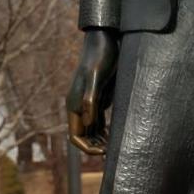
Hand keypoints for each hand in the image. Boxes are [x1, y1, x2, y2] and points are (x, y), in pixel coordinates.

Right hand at [66, 28, 120, 155]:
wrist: (105, 41)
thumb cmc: (100, 58)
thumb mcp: (95, 77)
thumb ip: (90, 99)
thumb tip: (89, 121)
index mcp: (74, 105)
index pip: (75, 136)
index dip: (87, 147)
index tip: (103, 151)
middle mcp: (80, 107)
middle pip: (84, 136)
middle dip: (96, 146)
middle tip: (114, 152)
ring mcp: (90, 104)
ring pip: (93, 131)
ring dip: (102, 141)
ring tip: (117, 147)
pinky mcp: (100, 99)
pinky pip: (100, 122)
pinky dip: (107, 131)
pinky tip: (119, 135)